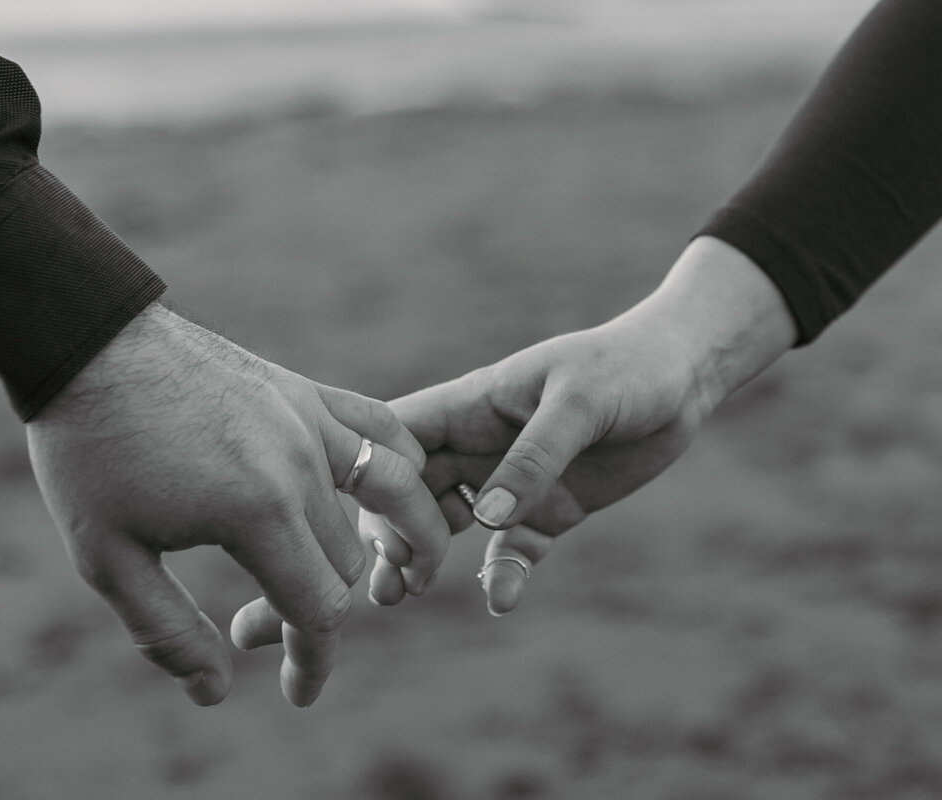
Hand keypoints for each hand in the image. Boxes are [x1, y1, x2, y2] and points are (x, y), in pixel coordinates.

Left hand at [26, 303, 448, 705]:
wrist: (88, 347)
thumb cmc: (90, 454)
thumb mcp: (108, 558)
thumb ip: (167, 632)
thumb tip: (216, 691)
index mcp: (256, 513)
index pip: (319, 608)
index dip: (313, 661)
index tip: (299, 693)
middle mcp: (300, 465)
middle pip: (348, 563)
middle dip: (323, 612)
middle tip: (270, 634)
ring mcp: (309, 420)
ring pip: (391, 494)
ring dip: (410, 537)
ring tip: (413, 572)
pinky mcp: (304, 390)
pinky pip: (381, 427)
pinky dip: (405, 462)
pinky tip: (404, 483)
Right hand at [361, 237, 796, 613]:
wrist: (684, 377)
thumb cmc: (627, 368)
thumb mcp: (580, 402)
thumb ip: (533, 457)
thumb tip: (486, 517)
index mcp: (469, 406)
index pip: (398, 440)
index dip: (377, 478)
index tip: (381, 523)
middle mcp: (478, 445)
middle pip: (410, 490)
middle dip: (390, 533)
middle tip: (387, 580)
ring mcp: (510, 481)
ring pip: (445, 525)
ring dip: (421, 560)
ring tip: (399, 596)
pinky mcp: (548, 510)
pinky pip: (511, 549)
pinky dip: (500, 574)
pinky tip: (500, 599)